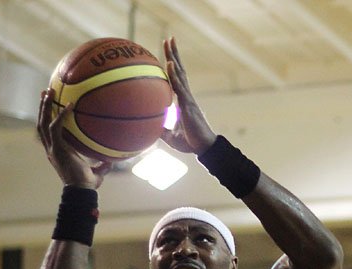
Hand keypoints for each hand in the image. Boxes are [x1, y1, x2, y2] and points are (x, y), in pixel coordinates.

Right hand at [37, 89, 111, 188]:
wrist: (81, 191)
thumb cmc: (88, 186)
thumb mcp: (96, 173)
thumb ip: (102, 165)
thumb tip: (112, 160)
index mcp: (57, 152)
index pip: (48, 133)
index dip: (47, 119)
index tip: (51, 106)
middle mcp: (52, 149)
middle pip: (41, 124)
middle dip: (42, 107)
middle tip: (46, 91)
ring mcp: (53, 148)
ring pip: (43, 122)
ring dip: (45, 106)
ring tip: (50, 91)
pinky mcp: (58, 148)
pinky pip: (56, 127)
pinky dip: (61, 115)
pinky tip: (70, 105)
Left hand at [160, 37, 215, 154]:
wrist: (203, 148)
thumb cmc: (190, 143)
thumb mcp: (171, 137)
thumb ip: (161, 130)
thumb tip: (148, 129)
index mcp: (183, 101)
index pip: (176, 79)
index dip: (172, 66)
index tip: (167, 54)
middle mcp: (186, 96)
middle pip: (180, 70)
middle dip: (174, 54)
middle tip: (169, 38)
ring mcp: (188, 98)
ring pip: (180, 73)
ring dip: (174, 57)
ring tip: (169, 41)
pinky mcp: (188, 104)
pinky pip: (180, 87)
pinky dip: (174, 75)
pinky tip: (170, 64)